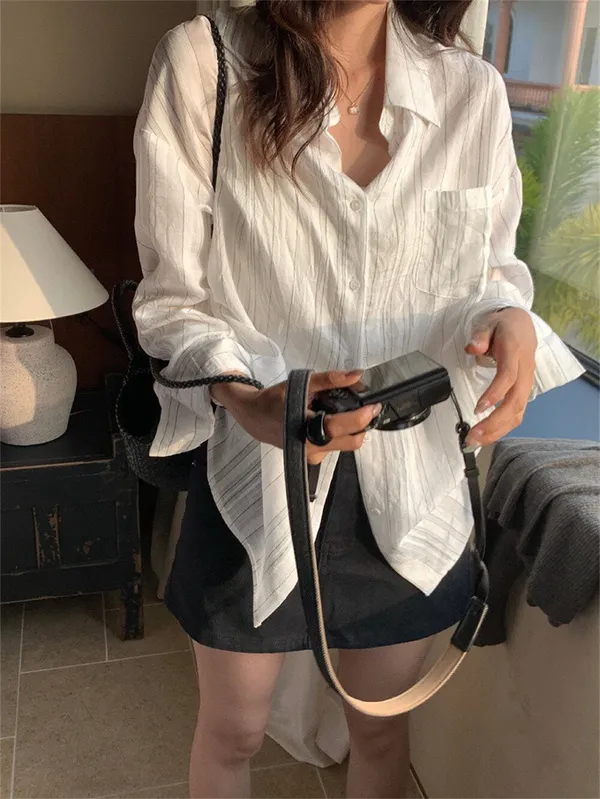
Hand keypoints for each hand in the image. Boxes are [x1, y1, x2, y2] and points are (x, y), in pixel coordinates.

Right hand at [211, 370, 381, 465]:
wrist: (255, 418)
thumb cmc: (275, 400)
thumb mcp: (300, 384)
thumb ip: (330, 380)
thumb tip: (356, 375)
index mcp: (307, 429)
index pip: (344, 427)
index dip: (364, 417)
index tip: (374, 405)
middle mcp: (312, 447)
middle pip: (352, 440)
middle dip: (362, 424)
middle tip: (365, 407)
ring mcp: (313, 456)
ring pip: (346, 444)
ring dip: (351, 429)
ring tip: (340, 411)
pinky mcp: (314, 459)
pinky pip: (337, 446)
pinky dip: (340, 434)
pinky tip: (328, 421)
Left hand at [464, 307, 536, 446]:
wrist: (522, 325)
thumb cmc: (503, 326)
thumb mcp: (489, 322)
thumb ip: (480, 335)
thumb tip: (472, 347)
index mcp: (515, 353)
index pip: (508, 376)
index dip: (495, 393)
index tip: (478, 408)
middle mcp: (525, 371)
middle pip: (515, 402)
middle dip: (494, 422)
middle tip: (472, 435)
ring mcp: (526, 384)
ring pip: (517, 412)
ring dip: (497, 430)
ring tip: (475, 441)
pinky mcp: (523, 392)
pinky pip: (516, 414)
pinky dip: (502, 429)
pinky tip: (485, 437)